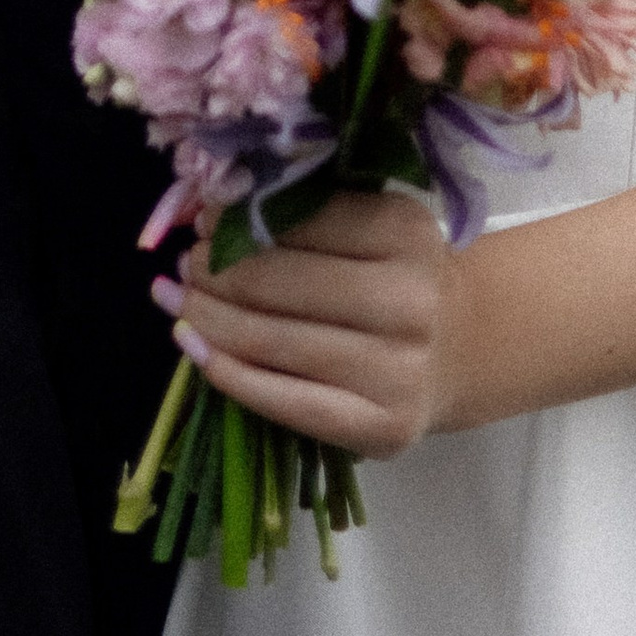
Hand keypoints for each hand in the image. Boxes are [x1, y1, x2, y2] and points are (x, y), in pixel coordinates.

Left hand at [154, 192, 447, 458]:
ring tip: (176, 298)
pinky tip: (193, 348)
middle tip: (185, 263)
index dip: (235, 218)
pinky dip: (226, 371)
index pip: (295, 218)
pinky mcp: (380, 427)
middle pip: (275, 283)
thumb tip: (201, 209)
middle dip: (213, 270)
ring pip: (269, 342)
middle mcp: (407, 301)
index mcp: (404, 231)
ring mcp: (397, 370)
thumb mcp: (368, 222)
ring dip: (205, 317)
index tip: (202, 218)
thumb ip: (299, 208)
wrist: (459, 347)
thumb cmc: (394, 273)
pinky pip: (281, 400)